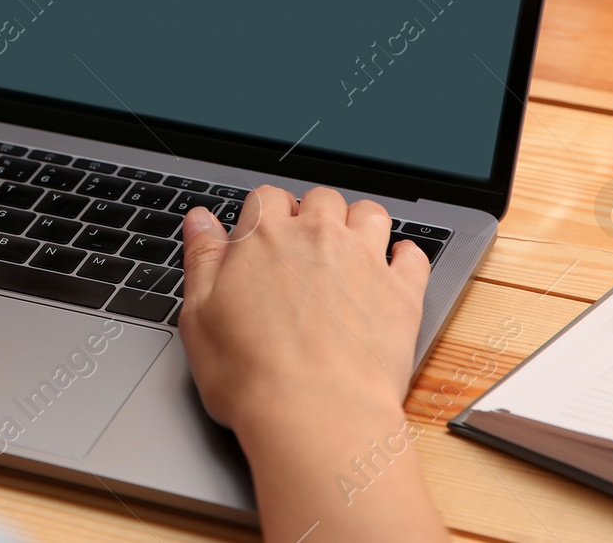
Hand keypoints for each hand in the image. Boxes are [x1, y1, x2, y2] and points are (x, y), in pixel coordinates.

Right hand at [179, 186, 446, 542]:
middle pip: (320, 198)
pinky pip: (414, 256)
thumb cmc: (252, 376)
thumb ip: (202, 259)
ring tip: (349, 250)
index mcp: (265, 237)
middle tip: (304, 248)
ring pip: (369, 213)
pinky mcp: (402, 294)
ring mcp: (365, 261)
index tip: (262, 237)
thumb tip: (199, 221)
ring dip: (359, 223)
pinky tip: (393, 270)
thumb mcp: (199, 316)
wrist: (315, 415)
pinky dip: (405, 257)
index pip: (266, 197)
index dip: (264, 214)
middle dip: (312, 214)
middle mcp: (318, 237)